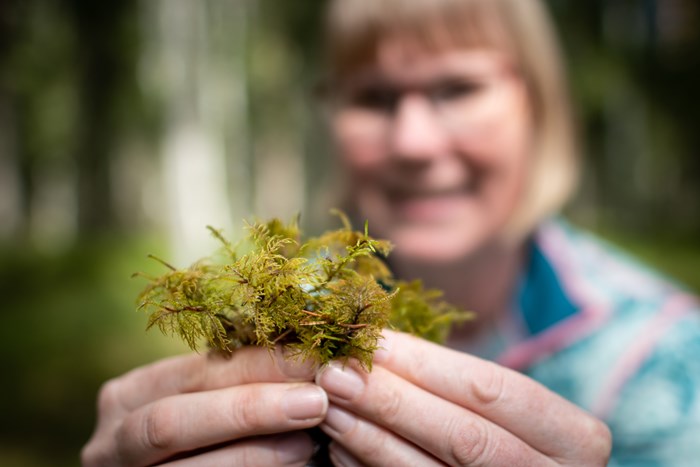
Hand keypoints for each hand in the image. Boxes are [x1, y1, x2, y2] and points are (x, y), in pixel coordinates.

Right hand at [82, 346, 327, 466]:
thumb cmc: (204, 434)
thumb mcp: (209, 400)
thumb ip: (240, 383)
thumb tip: (309, 360)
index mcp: (131, 395)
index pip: (194, 371)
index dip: (257, 364)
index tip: (312, 358)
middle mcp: (112, 440)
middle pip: (173, 419)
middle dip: (250, 408)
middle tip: (314, 400)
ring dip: (255, 453)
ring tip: (309, 440)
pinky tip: (294, 465)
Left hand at [315, 330, 610, 465]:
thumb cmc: (515, 438)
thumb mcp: (511, 410)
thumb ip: (458, 384)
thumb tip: (380, 345)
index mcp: (573, 437)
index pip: (492, 389)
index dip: (426, 363)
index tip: (372, 339)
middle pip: (464, 435)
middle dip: (392, 400)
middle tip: (336, 371)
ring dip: (372, 436)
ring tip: (330, 405)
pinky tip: (341, 446)